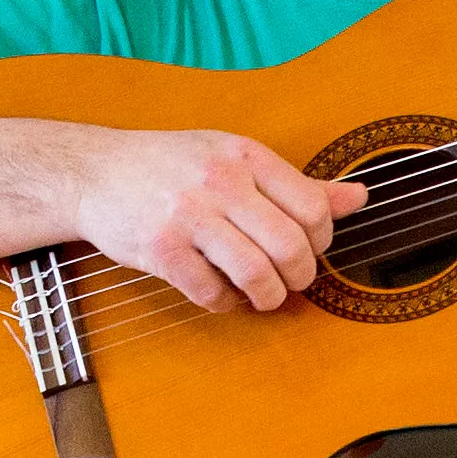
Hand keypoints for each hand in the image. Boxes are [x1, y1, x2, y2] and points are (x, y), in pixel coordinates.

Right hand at [56, 122, 354, 311]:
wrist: (95, 171)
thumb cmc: (172, 166)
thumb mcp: (236, 159)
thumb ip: (298, 183)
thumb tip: (360, 197)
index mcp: (245, 154)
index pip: (313, 208)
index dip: (322, 242)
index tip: (308, 250)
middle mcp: (219, 180)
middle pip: (290, 247)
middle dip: (301, 277)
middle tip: (291, 282)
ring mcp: (188, 216)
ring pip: (256, 274)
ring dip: (268, 298)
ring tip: (263, 296)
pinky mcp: (161, 250)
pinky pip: (211, 292)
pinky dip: (224, 303)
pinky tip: (221, 294)